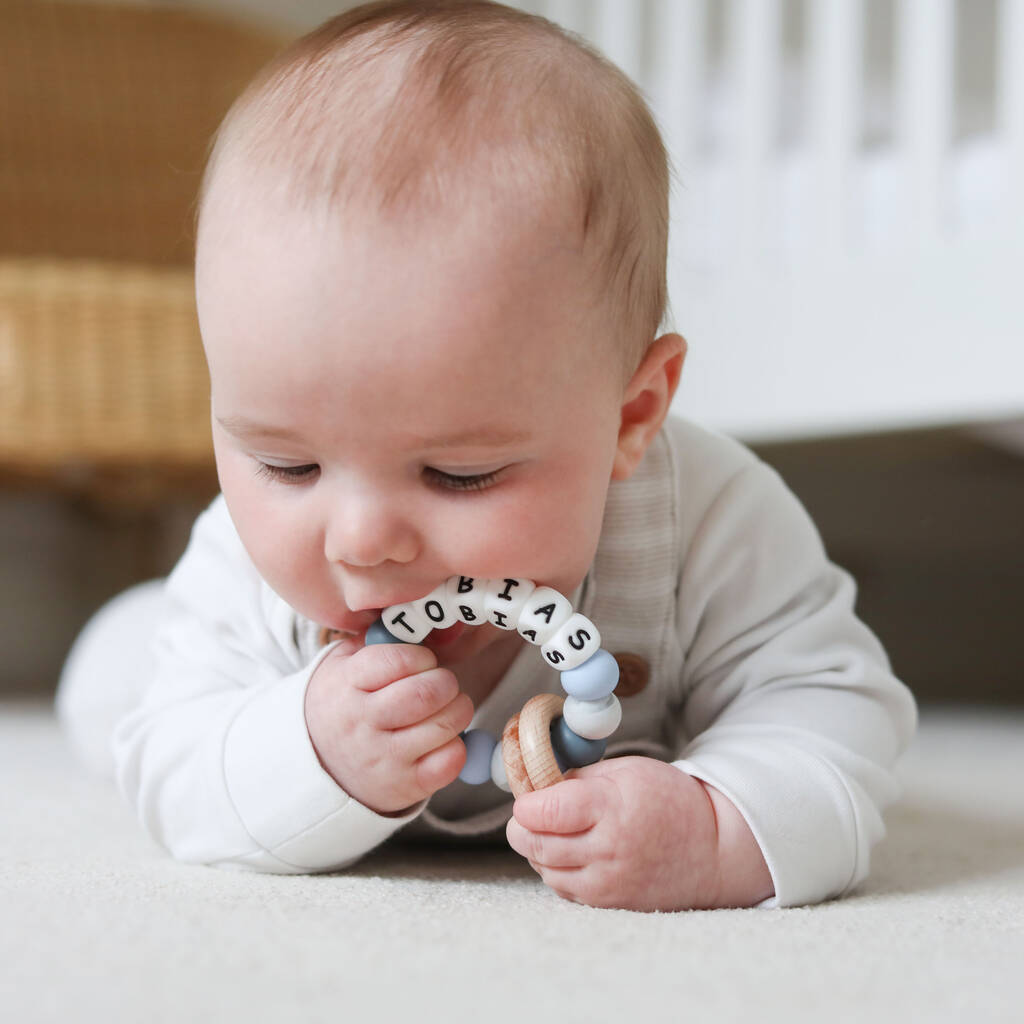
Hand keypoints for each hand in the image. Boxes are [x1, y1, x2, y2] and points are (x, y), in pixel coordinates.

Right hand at [305, 638, 473, 815]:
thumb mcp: (346, 663)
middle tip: (443, 683)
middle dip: (446, 682)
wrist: (317, 764)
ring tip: (448, 706)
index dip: (421, 657)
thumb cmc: (344, 701)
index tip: (423, 662)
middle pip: (425, 694)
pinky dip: (458, 745)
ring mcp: (383, 758)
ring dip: (459, 709)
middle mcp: (362, 723)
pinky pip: (450, 761)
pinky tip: (444, 738)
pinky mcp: (404, 785)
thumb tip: (425, 621)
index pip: (396, 661)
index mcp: (346, 684)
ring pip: (444, 726)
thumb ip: (380, 640)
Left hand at [506, 755, 773, 910]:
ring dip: (538, 849)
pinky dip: (556, 870)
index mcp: (611, 807)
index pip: (545, 811)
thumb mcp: (626, 770)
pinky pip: (563, 888)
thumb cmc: (667, 800)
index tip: (528, 796)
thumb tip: (536, 787)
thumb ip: (579, 778)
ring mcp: (608, 882)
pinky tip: (570, 852)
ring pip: (545, 869)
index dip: (526, 803)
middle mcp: (607, 849)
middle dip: (522, 827)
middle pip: (535, 843)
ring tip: (554, 830)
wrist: (711, 849)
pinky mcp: (609, 904)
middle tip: (530, 813)